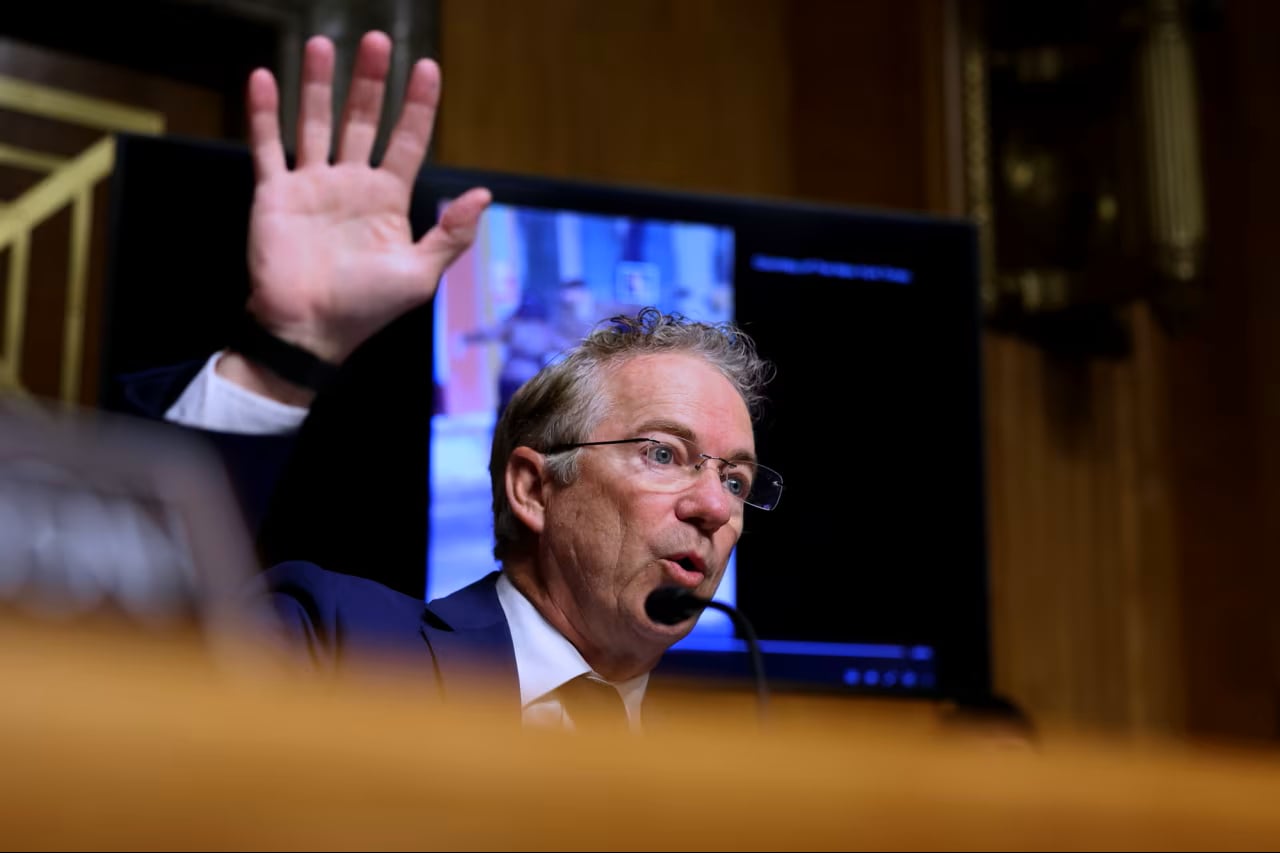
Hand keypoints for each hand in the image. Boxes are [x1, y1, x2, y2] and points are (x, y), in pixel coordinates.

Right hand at [243, 30, 490, 364]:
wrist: (309, 331)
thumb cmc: (366, 308)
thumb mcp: (419, 274)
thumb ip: (451, 234)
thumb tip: (484, 192)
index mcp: (388, 200)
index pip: (408, 140)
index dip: (419, 106)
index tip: (427, 68)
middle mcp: (351, 184)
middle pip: (363, 120)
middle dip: (370, 81)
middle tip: (376, 40)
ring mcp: (312, 185)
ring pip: (316, 122)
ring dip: (318, 85)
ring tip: (323, 45)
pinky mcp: (274, 194)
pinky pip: (268, 146)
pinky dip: (265, 113)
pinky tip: (265, 78)